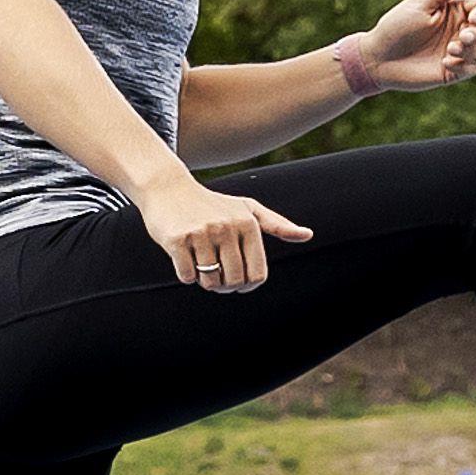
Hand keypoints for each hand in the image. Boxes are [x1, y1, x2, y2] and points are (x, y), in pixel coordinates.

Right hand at [151, 180, 310, 295]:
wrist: (167, 188)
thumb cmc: (211, 203)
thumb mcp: (246, 209)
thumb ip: (277, 225)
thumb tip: (308, 235)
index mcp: (248, 223)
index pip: (257, 275)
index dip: (247, 286)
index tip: (238, 280)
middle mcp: (227, 227)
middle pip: (235, 281)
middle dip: (225, 286)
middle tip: (217, 278)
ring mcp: (202, 233)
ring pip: (210, 281)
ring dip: (205, 281)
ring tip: (201, 266)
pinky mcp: (177, 239)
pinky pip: (187, 276)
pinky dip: (186, 275)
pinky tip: (184, 259)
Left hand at [350, 0, 475, 98]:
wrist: (378, 58)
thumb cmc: (396, 26)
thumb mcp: (422, 3)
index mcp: (455, 10)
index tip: (473, 19)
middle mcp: (460, 30)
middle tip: (463, 37)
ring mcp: (458, 51)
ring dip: (473, 50)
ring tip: (450, 50)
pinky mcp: (453, 71)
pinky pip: (473, 69)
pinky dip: (464, 66)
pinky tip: (445, 63)